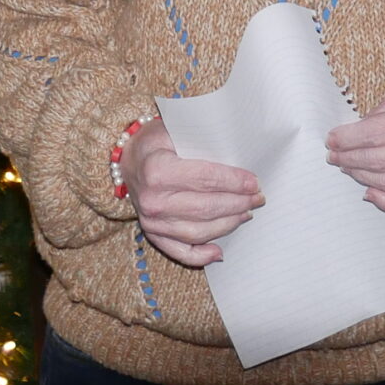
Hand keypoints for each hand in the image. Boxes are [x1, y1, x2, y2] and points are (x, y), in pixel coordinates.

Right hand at [122, 118, 260, 267]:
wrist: (126, 159)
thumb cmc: (155, 142)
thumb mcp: (174, 129)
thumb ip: (202, 140)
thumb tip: (238, 153)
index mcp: (158, 170)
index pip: (206, 179)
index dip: (234, 182)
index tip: (254, 182)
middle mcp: (153, 200)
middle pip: (206, 207)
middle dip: (238, 203)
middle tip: (257, 198)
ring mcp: (151, 221)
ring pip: (198, 231)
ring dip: (227, 224)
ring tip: (246, 214)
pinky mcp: (151, 234)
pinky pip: (179, 251)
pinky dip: (201, 255)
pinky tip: (219, 252)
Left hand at [325, 79, 384, 211]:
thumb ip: (376, 115)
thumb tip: (349, 136)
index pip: (372, 135)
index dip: (346, 139)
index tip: (331, 139)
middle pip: (377, 160)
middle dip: (348, 158)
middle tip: (333, 155)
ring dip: (361, 177)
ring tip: (346, 167)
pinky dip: (384, 200)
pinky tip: (367, 192)